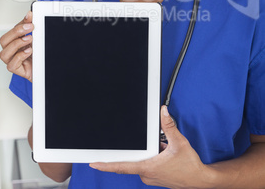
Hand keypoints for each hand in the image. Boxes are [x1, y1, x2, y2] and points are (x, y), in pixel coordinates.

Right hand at [0, 11, 33, 81]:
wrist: (44, 69)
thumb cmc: (38, 55)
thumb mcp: (36, 39)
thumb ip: (31, 28)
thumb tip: (30, 15)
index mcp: (15, 41)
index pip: (12, 30)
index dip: (20, 22)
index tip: (30, 16)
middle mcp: (11, 51)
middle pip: (4, 40)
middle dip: (16, 32)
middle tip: (30, 27)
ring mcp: (12, 60)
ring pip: (4, 53)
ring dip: (17, 44)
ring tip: (29, 40)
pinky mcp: (16, 70)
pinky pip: (11, 65)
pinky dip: (20, 56)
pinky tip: (29, 51)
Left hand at [90, 106, 213, 187]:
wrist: (200, 180)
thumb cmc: (190, 166)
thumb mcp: (179, 143)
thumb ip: (169, 126)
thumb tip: (163, 112)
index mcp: (148, 168)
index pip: (122, 166)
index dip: (106, 165)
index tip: (94, 163)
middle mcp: (146, 175)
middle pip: (133, 159)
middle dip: (138, 149)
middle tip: (152, 144)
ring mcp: (151, 177)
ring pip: (141, 161)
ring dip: (149, 152)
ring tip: (164, 149)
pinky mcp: (155, 177)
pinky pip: (148, 164)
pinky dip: (153, 156)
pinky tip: (164, 152)